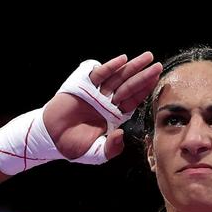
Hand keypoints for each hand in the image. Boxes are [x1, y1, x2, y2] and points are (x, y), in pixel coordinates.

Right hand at [43, 52, 162, 160]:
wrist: (52, 138)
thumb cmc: (74, 146)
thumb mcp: (97, 153)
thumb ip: (111, 148)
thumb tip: (121, 134)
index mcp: (114, 116)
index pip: (133, 101)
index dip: (144, 91)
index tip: (157, 81)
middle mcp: (107, 102)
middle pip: (129, 86)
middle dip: (144, 75)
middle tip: (158, 65)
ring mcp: (96, 92)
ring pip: (118, 77)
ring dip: (132, 67)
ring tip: (147, 57)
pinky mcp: (82, 85)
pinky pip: (99, 74)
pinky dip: (110, 67)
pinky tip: (122, 60)